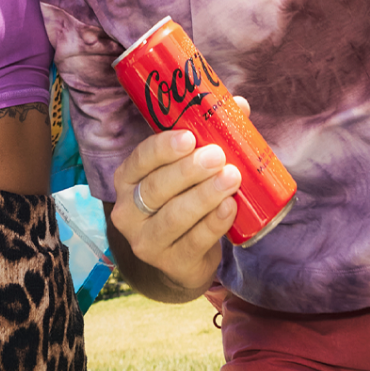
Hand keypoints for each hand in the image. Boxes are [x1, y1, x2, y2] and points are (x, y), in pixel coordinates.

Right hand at [112, 129, 241, 295]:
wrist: (185, 257)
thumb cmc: (184, 198)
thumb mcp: (188, 169)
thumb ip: (209, 136)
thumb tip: (241, 106)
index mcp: (128, 179)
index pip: (140, 160)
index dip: (163, 148)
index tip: (189, 137)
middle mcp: (128, 211)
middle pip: (156, 188)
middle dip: (189, 170)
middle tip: (217, 156)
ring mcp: (146, 242)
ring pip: (174, 216)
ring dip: (205, 195)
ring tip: (231, 178)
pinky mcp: (171, 264)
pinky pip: (194, 242)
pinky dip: (214, 223)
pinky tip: (230, 208)